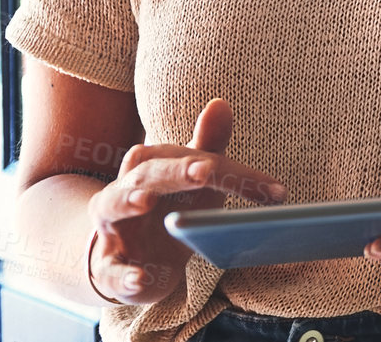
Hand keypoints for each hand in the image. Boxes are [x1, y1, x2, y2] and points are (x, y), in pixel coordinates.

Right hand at [87, 98, 285, 303]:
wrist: (134, 260)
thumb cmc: (171, 211)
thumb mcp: (194, 181)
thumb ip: (208, 147)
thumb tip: (220, 103)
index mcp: (154, 166)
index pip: (194, 161)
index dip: (233, 173)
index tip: (273, 190)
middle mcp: (128, 189)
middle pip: (149, 173)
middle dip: (175, 170)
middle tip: (204, 170)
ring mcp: (113, 226)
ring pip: (113, 205)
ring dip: (128, 201)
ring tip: (146, 201)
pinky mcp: (107, 265)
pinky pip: (111, 268)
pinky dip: (124, 274)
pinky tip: (140, 277)